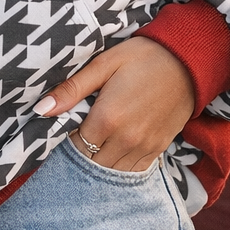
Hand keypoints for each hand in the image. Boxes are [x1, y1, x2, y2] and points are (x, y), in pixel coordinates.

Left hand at [34, 37, 194, 171]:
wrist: (188, 61)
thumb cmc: (142, 57)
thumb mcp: (104, 64)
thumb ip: (72, 89)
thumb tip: (41, 109)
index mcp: (107, 118)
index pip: (75, 145)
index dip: (68, 138)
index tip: (68, 126)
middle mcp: (125, 139)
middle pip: (92, 162)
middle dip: (82, 152)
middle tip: (81, 134)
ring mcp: (144, 147)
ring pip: (111, 171)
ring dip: (100, 161)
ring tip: (97, 142)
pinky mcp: (158, 149)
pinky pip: (133, 171)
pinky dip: (120, 166)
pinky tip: (115, 151)